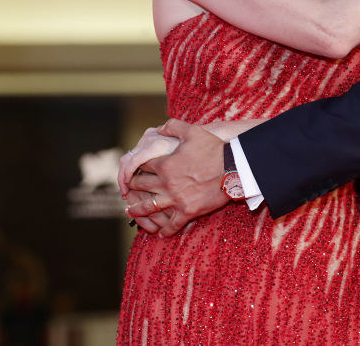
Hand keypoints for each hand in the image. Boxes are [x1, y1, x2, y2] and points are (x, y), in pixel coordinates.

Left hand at [125, 119, 229, 235]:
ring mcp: (175, 199)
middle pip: (141, 186)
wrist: (233, 168)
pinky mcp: (188, 211)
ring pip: (149, 207)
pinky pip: (172, 224)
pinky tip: (160, 233)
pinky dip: (165, 230)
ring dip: (137, 210)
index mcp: (165, 164)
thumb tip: (160, 128)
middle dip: (131, 187)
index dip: (135, 167)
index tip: (132, 170)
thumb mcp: (192, 131)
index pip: (142, 166)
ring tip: (130, 211)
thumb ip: (173, 126)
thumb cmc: (214, 148)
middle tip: (126, 190)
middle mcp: (166, 183)